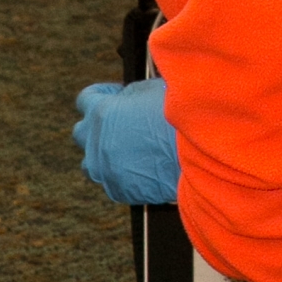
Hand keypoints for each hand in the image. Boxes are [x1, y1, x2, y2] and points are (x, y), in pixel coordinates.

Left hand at [73, 77, 178, 204]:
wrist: (200, 152)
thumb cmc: (181, 116)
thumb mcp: (152, 90)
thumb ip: (130, 95)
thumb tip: (124, 99)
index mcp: (101, 113)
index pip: (84, 100)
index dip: (100, 95)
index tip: (114, 95)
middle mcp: (96, 143)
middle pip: (80, 134)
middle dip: (96, 127)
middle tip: (118, 124)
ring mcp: (105, 170)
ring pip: (90, 164)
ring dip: (103, 156)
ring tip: (127, 150)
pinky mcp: (119, 191)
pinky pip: (112, 183)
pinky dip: (122, 175)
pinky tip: (143, 167)